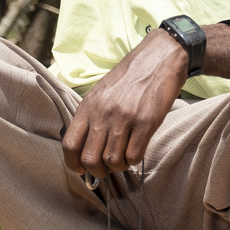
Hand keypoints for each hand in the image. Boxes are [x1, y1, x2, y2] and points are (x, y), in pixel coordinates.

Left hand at [62, 29, 188, 178]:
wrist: (159, 57)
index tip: (81, 170)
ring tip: (123, 159)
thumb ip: (92, 117)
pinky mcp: (146, 122)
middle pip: (90, 158)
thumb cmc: (130, 77)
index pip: (70, 144)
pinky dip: (134, 161)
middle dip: (97, 171)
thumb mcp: (102, 93)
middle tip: (106, 169)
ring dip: (118, 166)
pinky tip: (136, 152)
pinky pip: (134, 155)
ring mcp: (124, 118)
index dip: (73, 164)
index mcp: (88, 105)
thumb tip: (86, 148)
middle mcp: (103, 113)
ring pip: (113, 160)